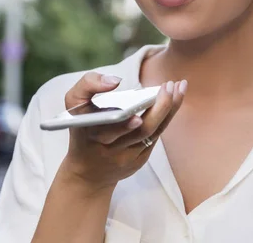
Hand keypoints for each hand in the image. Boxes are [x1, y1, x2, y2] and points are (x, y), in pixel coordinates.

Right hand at [59, 72, 186, 190]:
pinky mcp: (138, 162)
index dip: (123, 126)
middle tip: (169, 86)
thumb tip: (116, 81)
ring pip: (152, 133)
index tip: (137, 117)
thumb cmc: (82, 127)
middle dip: (158, 109)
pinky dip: (166, 117)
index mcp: (91, 133)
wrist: (87, 171)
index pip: (108, 130)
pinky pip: (154, 137)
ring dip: (169, 109)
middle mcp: (109, 148)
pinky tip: (175, 100)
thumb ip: (88, 84)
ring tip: (179, 87)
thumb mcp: (73, 103)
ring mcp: (125, 158)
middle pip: (139, 131)